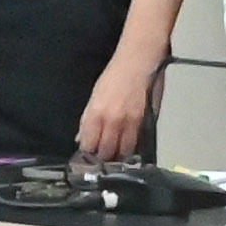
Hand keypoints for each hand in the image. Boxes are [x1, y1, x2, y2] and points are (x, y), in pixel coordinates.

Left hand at [77, 45, 158, 164]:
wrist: (137, 63)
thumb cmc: (114, 76)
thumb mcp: (94, 97)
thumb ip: (87, 120)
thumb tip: (82, 138)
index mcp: (95, 114)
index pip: (88, 145)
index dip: (87, 155)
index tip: (87, 159)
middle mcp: (112, 121)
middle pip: (106, 153)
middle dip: (103, 160)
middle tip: (101, 162)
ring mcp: (129, 123)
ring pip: (123, 152)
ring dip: (118, 157)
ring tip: (115, 159)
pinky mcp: (144, 122)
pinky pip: (136, 143)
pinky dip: (131, 149)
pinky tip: (128, 150)